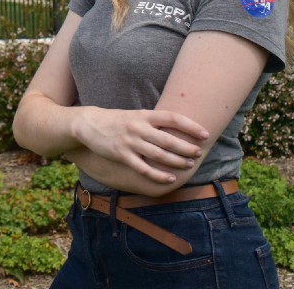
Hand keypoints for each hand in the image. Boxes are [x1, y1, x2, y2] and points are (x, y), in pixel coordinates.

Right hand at [72, 107, 207, 184]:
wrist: (89, 124)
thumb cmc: (117, 120)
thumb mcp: (135, 115)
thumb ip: (153, 121)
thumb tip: (178, 128)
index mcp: (144, 115)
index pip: (172, 118)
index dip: (190, 126)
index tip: (204, 133)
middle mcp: (138, 128)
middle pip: (168, 139)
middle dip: (186, 147)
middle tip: (199, 153)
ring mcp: (130, 142)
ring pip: (159, 154)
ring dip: (176, 161)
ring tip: (189, 164)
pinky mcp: (122, 155)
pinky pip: (144, 168)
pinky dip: (158, 174)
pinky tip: (170, 178)